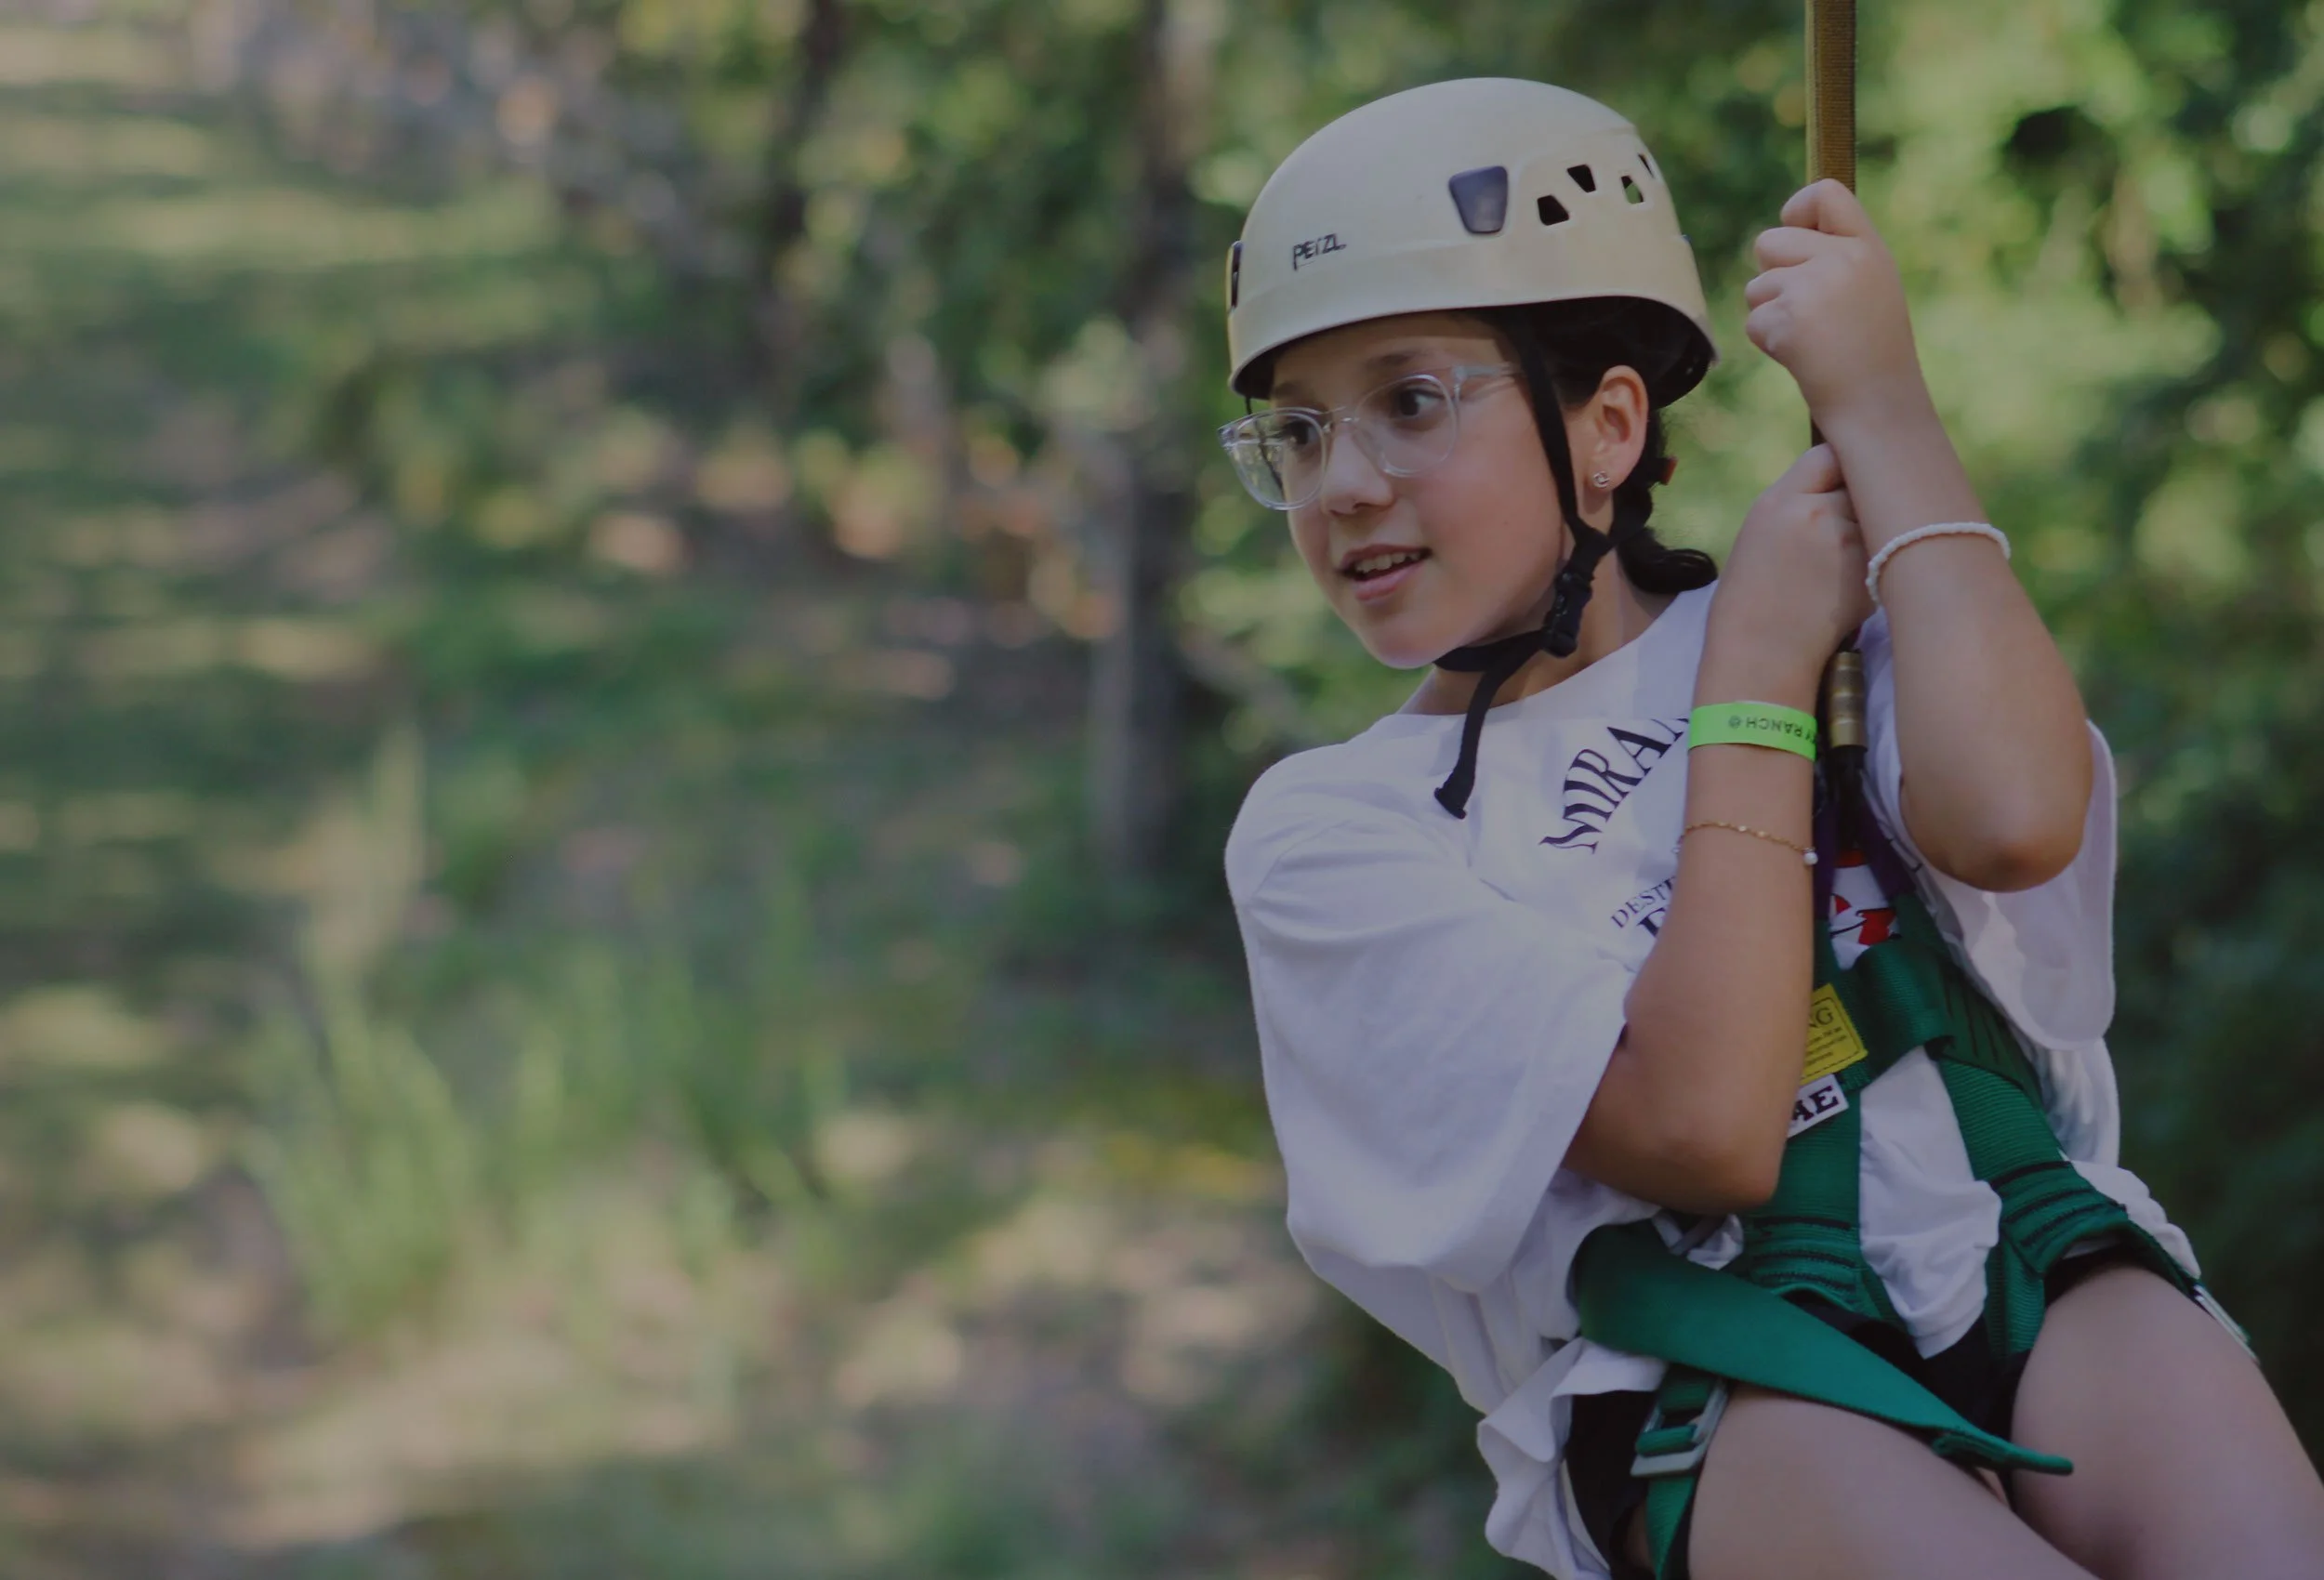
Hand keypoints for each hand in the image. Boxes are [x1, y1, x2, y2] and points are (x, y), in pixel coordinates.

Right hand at [1705, 444, 1869, 693]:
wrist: (1759, 656)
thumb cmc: (1750, 599)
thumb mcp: (1758, 535)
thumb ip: (1797, 505)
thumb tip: (1846, 486)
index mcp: (1778, 502)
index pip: (1829, 455)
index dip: (1841, 466)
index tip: (1843, 479)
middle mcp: (1816, 514)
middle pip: (1863, 481)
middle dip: (1862, 496)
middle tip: (1850, 518)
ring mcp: (1848, 543)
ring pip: (1880, 514)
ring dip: (1874, 527)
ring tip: (1843, 559)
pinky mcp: (1872, 572)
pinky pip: (1887, 549)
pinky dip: (1876, 562)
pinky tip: (1846, 586)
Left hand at [1744, 181, 1925, 423]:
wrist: (1878, 405)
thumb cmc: (1872, 353)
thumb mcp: (1870, 288)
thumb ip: (1835, 256)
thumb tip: (1778, 238)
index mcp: (1868, 248)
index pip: (1825, 194)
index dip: (1797, 209)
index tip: (1794, 232)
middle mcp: (1843, 259)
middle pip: (1769, 241)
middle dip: (1772, 276)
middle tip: (1805, 311)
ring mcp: (1815, 286)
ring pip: (1757, 286)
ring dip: (1770, 314)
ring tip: (1810, 338)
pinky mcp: (1790, 318)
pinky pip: (1754, 321)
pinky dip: (1768, 342)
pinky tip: (1802, 357)